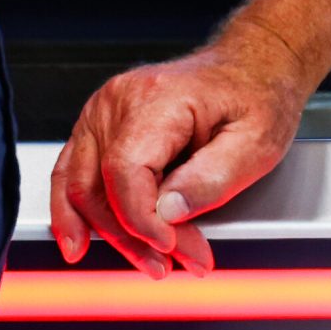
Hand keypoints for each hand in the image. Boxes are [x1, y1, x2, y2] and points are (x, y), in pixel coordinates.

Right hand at [49, 22, 312, 278]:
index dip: (142, 221)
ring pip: (81, 186)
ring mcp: (104, 110)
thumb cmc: (255, 97)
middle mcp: (120, 100)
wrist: (250, 67)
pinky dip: (76, 210)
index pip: (126, 172)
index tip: (172, 247)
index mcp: (158, 99)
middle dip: (135, 237)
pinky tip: (80, 240)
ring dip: (108, 233)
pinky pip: (74, 172)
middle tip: (177, 263)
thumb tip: (167, 213)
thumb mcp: (256, 142)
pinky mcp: (101, 123)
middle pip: (99, 185)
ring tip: (146, 261)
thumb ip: (211, 179)